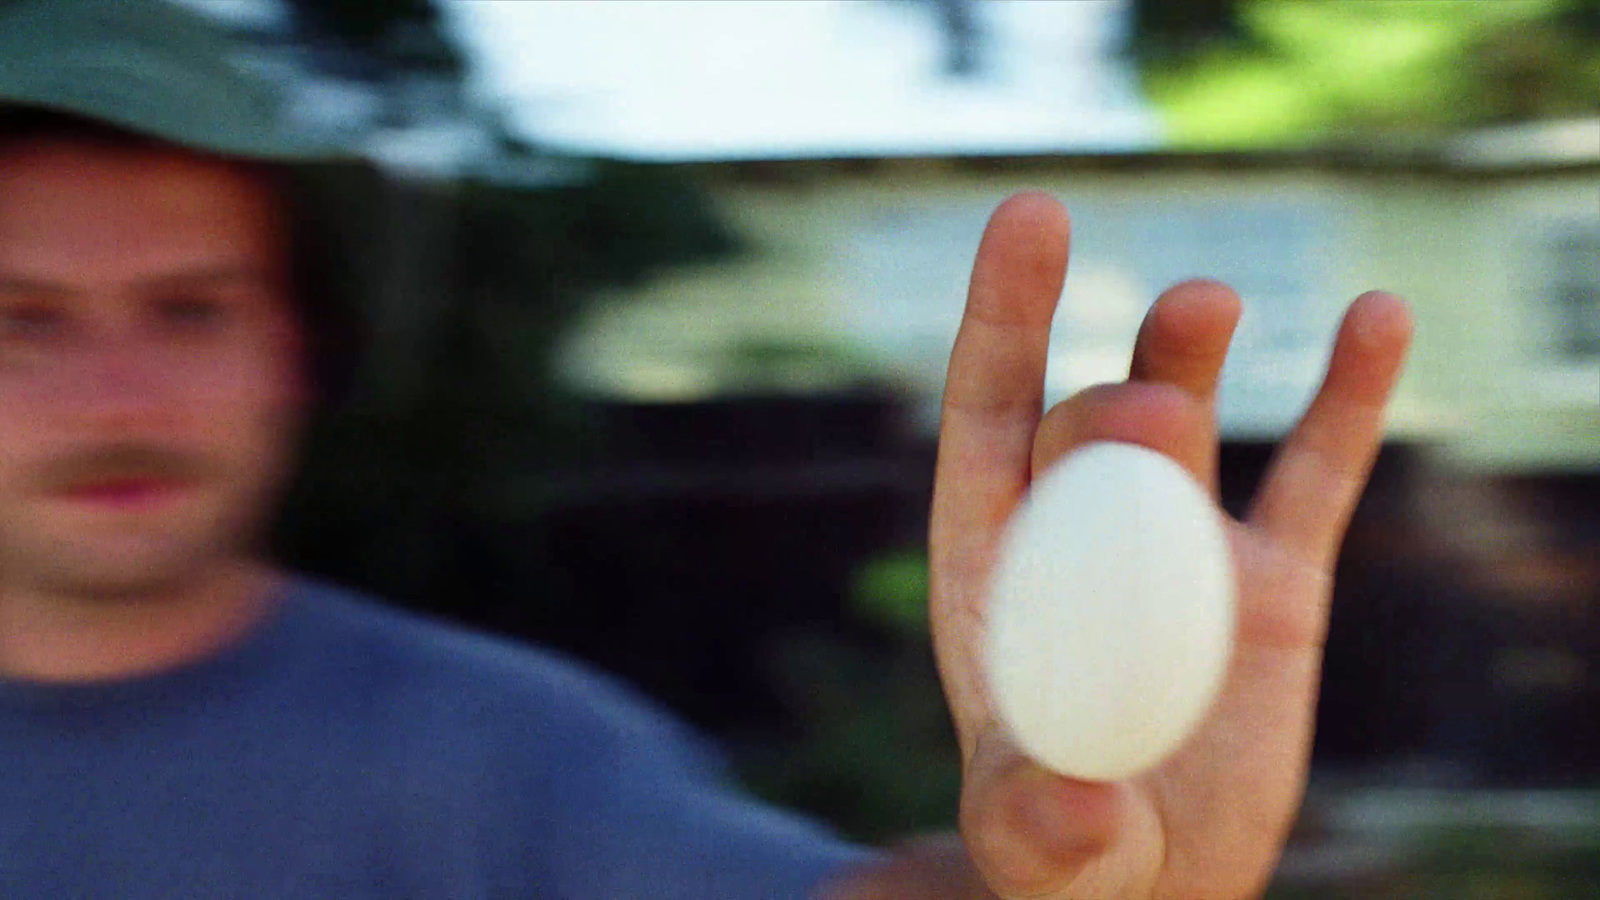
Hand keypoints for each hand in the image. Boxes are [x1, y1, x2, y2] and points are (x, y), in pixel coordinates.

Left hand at [929, 193, 1412, 897]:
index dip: (1004, 319)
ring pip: (1189, 424)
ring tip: (1205, 303)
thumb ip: (1038, 826)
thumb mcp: (1036, 850)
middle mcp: (1086, 534)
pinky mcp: (1275, 586)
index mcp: (1000, 568)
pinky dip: (1346, 402)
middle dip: (1115, 402)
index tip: (1031, 220)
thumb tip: (1073, 807)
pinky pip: (1316, 478)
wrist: (1153, 876)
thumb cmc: (1064, 850)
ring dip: (1190, 352)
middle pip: (1088, 429)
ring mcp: (1183, 549)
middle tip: (1155, 416)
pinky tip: (1377, 319)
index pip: (987, 420)